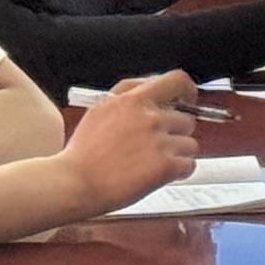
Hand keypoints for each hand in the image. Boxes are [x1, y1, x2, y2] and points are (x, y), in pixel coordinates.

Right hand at [60, 72, 199, 213]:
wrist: (74, 184)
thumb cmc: (82, 153)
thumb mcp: (100, 110)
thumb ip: (128, 96)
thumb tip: (151, 88)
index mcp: (132, 100)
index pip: (177, 81)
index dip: (188, 91)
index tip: (187, 101)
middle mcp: (149, 118)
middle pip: (187, 119)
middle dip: (176, 132)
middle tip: (157, 145)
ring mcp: (159, 142)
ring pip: (190, 144)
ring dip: (177, 154)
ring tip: (151, 163)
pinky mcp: (165, 166)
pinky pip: (189, 165)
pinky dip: (179, 172)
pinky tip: (159, 175)